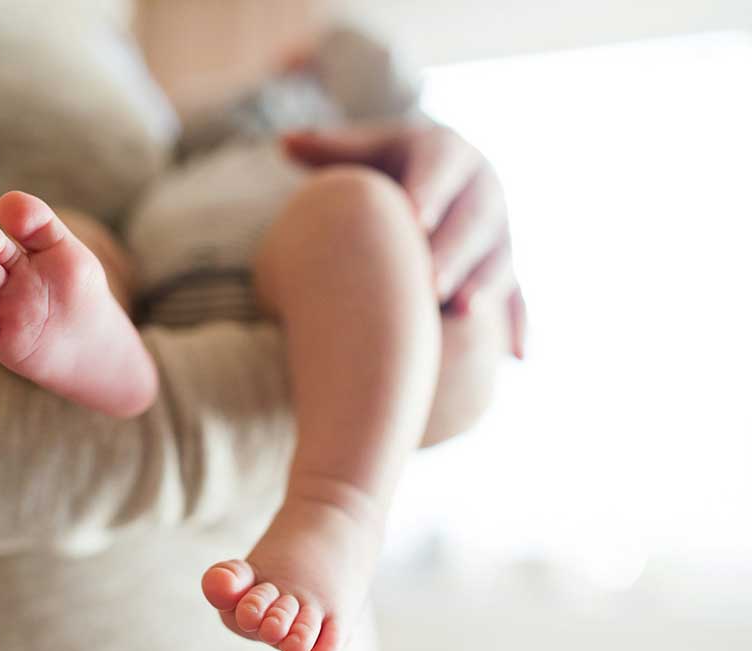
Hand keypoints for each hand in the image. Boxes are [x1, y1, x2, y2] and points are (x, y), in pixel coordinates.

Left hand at [283, 122, 525, 358]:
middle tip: (431, 282)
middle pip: (476, 219)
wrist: (434, 179)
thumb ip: (332, 148)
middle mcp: (482, 189)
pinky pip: (518, 297)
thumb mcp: (366, 151)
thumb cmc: (386, 167)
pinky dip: (518, 325)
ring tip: (461, 312)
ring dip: (485, 286)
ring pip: (500, 259)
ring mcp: (500, 231)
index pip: (443, 167)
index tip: (412, 216)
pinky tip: (516, 355)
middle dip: (456, 250)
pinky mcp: (506, 267)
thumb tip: (286, 142)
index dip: (432, 191)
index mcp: (448, 152)